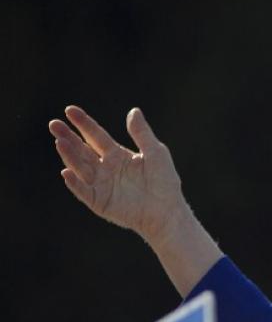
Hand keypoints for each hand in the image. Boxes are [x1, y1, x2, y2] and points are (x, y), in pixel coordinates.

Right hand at [49, 106, 186, 245]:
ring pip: (80, 167)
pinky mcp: (99, 201)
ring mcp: (101, 185)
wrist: (167, 211)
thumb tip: (134, 111)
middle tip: (54, 124)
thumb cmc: (164, 182)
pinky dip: (75, 183)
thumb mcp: (156, 153)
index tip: (69, 110)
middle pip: (82, 149)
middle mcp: (105, 168)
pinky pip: (83, 191)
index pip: (96, 136)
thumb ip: (142, 134)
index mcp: (117, 154)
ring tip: (60, 142)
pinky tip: (66, 172)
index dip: (83, 123)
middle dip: (68, 137)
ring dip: (69, 156)